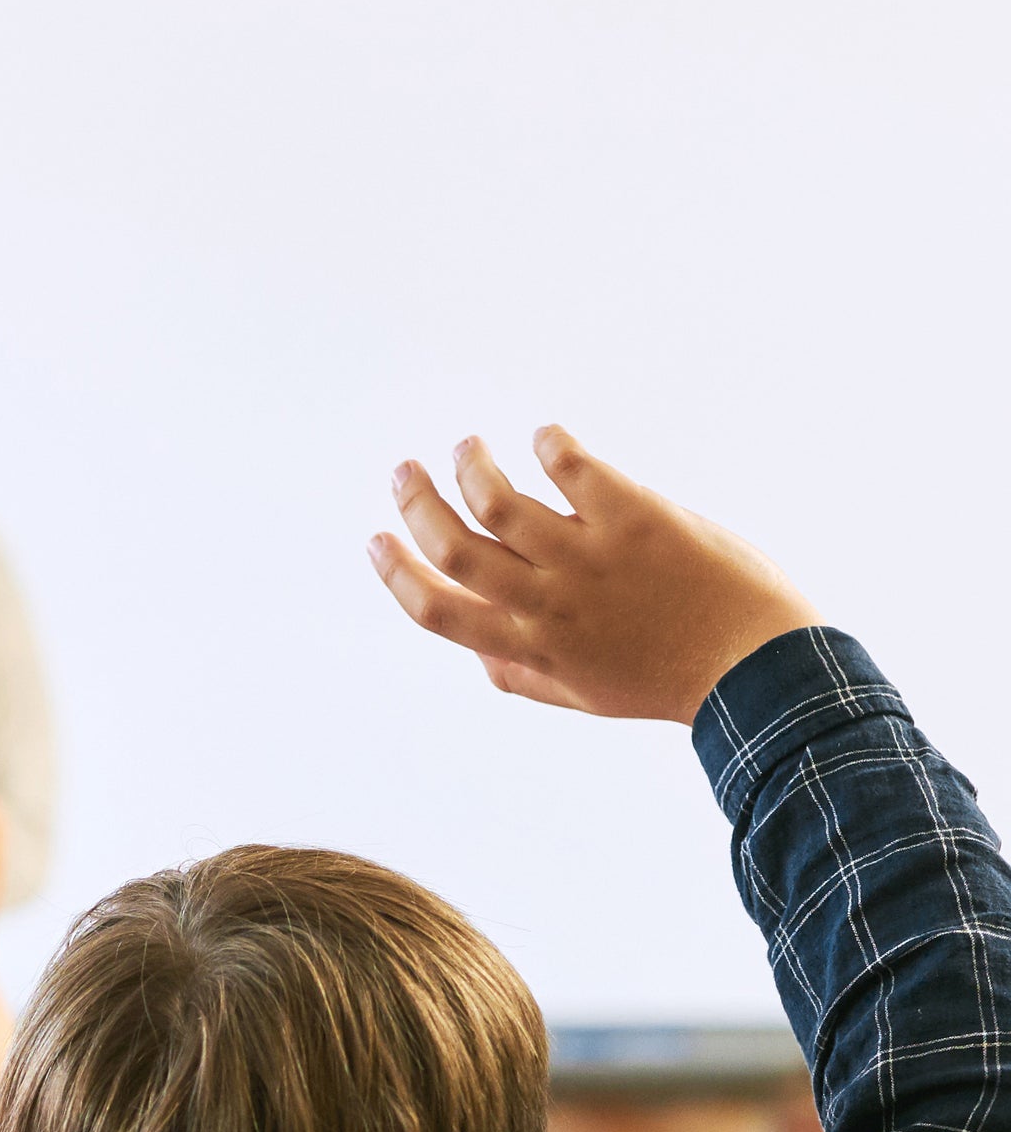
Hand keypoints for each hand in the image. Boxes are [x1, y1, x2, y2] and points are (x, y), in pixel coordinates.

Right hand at [369, 429, 815, 722]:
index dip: (397, 571)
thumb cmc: (668, 681)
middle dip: (417, 503)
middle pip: (455, 546)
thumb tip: (475, 649)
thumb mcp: (582, 694)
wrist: (754, 664)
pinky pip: (574, 468)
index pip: (436, 609)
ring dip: (472, 466)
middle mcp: (547, 603)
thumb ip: (520, 674)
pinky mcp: (636, 518)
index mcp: (528, 647)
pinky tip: (547, 437)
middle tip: (405, 471)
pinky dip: (551, 446)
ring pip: (500, 502)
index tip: (377, 539)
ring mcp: (589, 559)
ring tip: (468, 446)